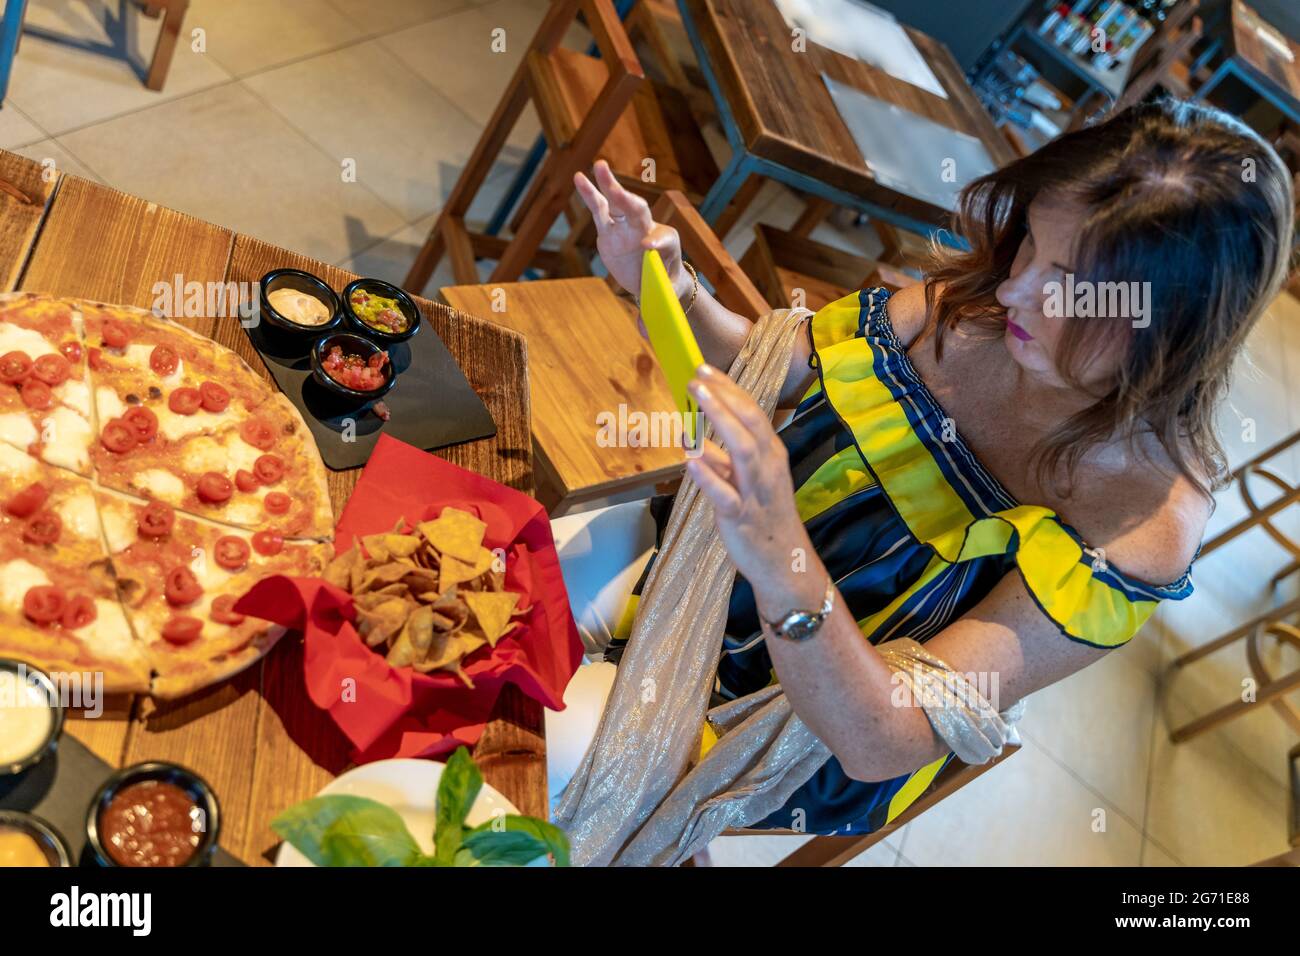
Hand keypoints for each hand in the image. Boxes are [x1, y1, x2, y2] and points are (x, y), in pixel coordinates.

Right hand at [573, 160, 686, 300]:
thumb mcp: (662, 300)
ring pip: (618, 204)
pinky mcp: (610, 228)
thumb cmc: (665, 288)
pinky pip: (599, 209)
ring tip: (600, 167)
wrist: (660, 279)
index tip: (647, 247)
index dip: (656, 242)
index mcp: (667, 246)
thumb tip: (645, 332)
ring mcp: (627, 227)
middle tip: (621, 193)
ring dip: (609, 185)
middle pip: (639, 213)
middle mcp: (647, 230)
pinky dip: (590, 194)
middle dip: (630, 202)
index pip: (662, 240)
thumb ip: (653, 313)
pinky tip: (579, 177)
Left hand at [685, 366, 819, 608]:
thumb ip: (728, 459)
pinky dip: (708, 476)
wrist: (785, 563)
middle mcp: (768, 468)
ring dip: (719, 422)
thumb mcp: (751, 481)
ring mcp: (755, 492)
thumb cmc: (766, 518)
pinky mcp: (741, 518)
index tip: (705, 370)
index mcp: (772, 455)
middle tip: (697, 376)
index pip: (752, 413)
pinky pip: (725, 495)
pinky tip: (690, 460)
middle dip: (724, 397)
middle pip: (749, 423)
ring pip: (742, 450)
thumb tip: (700, 438)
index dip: (728, 390)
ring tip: (697, 401)